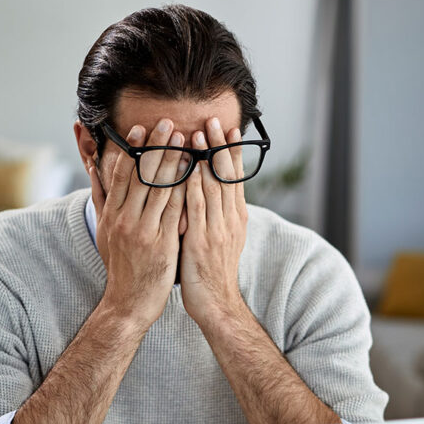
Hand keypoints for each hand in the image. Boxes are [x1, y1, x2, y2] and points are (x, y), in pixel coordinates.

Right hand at [91, 120, 186, 329]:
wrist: (128, 302)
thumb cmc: (120, 265)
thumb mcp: (104, 231)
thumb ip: (101, 197)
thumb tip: (92, 168)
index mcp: (112, 215)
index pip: (121, 175)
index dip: (132, 149)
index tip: (141, 128)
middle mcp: (125, 220)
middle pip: (141, 176)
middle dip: (156, 147)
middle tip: (169, 124)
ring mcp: (143, 232)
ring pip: (160, 190)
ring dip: (174, 162)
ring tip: (186, 141)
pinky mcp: (162, 245)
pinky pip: (175, 212)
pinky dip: (184, 190)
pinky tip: (196, 174)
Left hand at [180, 118, 248, 327]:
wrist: (216, 303)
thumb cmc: (212, 272)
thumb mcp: (220, 239)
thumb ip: (217, 215)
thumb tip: (212, 193)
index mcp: (235, 219)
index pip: (234, 178)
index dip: (231, 153)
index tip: (229, 129)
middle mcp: (229, 220)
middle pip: (225, 177)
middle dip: (219, 147)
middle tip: (214, 120)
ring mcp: (217, 230)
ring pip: (213, 188)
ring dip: (205, 159)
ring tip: (199, 134)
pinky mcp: (201, 241)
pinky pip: (197, 209)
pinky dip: (193, 186)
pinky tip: (188, 169)